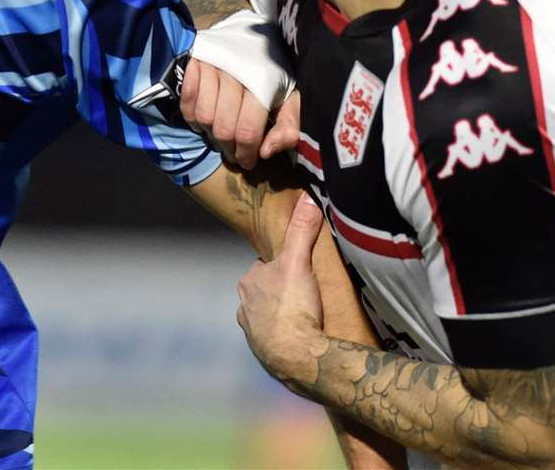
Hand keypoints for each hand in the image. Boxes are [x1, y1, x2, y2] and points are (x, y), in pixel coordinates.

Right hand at [179, 59, 300, 168]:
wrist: (253, 33)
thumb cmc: (273, 72)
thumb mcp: (290, 98)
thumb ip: (287, 128)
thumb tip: (265, 152)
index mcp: (263, 83)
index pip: (246, 131)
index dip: (246, 153)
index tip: (248, 161)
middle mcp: (235, 73)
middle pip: (222, 128)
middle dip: (228, 148)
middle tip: (234, 152)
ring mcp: (211, 66)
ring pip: (202, 117)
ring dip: (209, 134)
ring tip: (220, 134)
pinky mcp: (194, 61)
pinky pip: (186, 101)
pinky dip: (192, 117)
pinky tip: (205, 119)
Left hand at [237, 191, 325, 387]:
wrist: (298, 358)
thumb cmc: (293, 307)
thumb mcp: (298, 262)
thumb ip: (301, 230)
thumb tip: (307, 197)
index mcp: (248, 283)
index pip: (266, 267)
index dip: (285, 267)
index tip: (302, 270)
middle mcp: (245, 308)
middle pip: (268, 293)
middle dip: (283, 293)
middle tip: (309, 295)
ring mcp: (254, 334)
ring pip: (270, 318)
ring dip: (285, 317)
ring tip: (308, 319)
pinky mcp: (265, 356)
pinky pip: (277, 341)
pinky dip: (288, 339)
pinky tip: (303, 339)